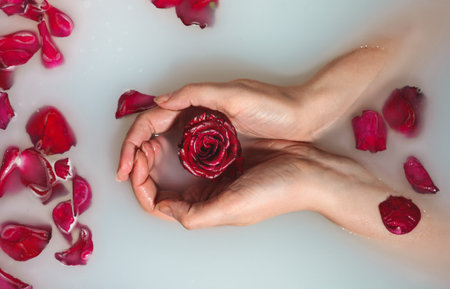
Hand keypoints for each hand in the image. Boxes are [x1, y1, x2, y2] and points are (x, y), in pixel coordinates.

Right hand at [117, 47, 386, 181]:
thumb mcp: (237, 96)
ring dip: (153, 165)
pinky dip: (174, 169)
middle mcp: (197, 118)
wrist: (305, 117)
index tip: (124, 169)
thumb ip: (197, 94)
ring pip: (169, 149)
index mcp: (196, 103)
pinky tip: (171, 182)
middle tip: (131, 181)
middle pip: (155, 137)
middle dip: (138, 158)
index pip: (151, 122)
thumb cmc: (275, 105)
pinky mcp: (220, 147)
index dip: (132, 144)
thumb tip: (160, 101)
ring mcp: (208, 134)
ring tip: (146, 185)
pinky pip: (189, 158)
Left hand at [131, 138, 390, 231]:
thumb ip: (195, 215)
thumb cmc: (275, 192)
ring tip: (153, 139)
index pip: (158, 204)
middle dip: (146, 167)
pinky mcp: (224, 156)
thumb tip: (162, 206)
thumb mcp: (232, 209)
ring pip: (174, 167)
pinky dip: (178, 142)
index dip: (141, 187)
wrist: (308, 170)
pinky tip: (174, 132)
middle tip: (143, 148)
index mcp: (204, 209)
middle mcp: (205, 194)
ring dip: (159, 154)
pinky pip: (192, 150)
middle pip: (162, 185)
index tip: (137, 166)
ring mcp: (214, 174)